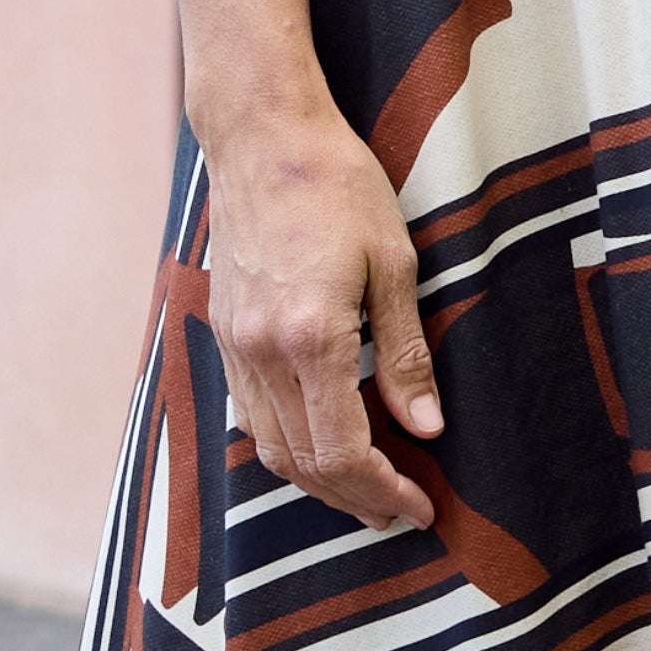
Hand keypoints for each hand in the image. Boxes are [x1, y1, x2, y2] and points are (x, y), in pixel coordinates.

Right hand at [202, 97, 443, 533]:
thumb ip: (406, 354)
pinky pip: (249, 413)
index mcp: (310, 337)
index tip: (420, 506)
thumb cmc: (336, 185)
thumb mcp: (393, 264)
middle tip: (397, 514)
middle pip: (303, 462)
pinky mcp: (223, 331)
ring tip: (362, 493)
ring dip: (315, 482)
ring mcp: (234, 344)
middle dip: (353, 498)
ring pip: (268, 447)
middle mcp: (261, 351)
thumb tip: (427, 427)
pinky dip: (284, 445)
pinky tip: (316, 446)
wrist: (262, 136)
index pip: (343, 450)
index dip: (384, 489)